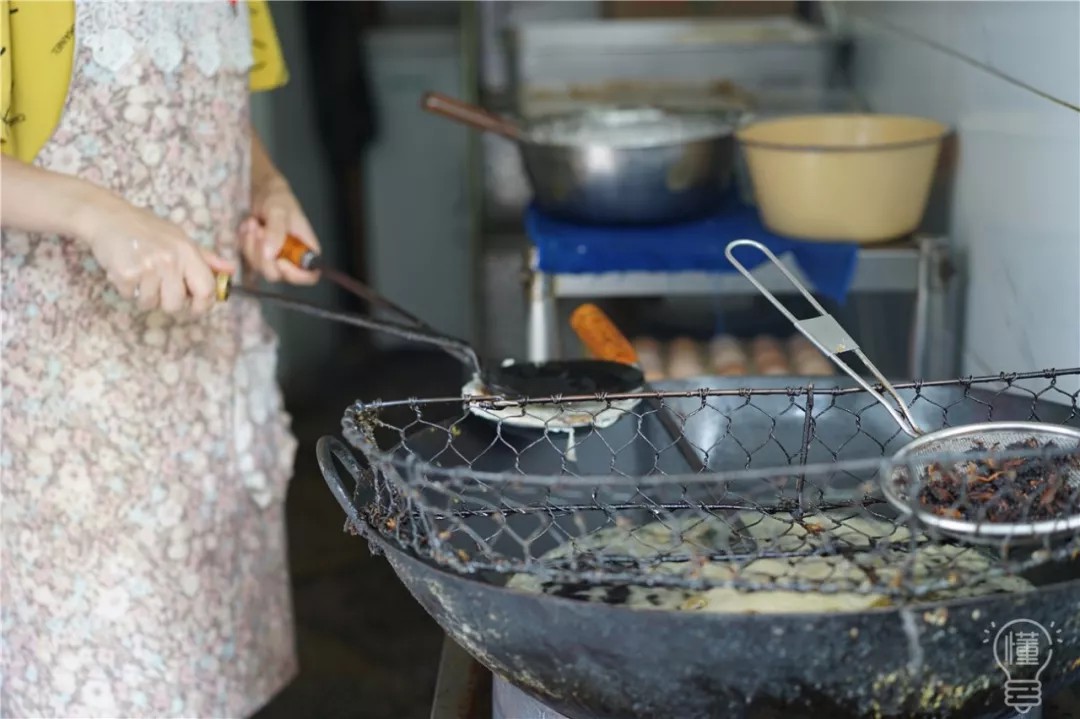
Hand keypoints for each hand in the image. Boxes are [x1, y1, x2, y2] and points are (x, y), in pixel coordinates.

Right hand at [80, 193, 235, 315]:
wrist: (108, 216)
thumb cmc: (147, 229)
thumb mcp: (180, 237)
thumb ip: (205, 258)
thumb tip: (230, 271)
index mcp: (187, 252)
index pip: (206, 290)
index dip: (203, 305)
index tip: (196, 307)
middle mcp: (170, 260)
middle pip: (176, 304)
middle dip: (167, 301)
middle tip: (158, 284)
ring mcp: (147, 267)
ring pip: (151, 304)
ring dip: (144, 294)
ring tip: (140, 272)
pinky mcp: (125, 274)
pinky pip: (130, 296)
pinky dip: (126, 288)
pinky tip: (125, 268)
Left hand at [240, 174, 319, 284]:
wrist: (263, 192)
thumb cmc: (279, 199)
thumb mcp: (279, 212)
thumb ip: (276, 233)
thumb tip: (271, 254)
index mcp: (307, 250)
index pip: (309, 276)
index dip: (295, 274)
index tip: (280, 260)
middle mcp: (292, 259)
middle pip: (278, 275)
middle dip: (263, 254)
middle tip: (260, 230)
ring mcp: (274, 259)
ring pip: (260, 267)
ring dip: (252, 245)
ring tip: (253, 223)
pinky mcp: (259, 256)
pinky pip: (248, 258)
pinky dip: (245, 242)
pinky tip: (249, 226)